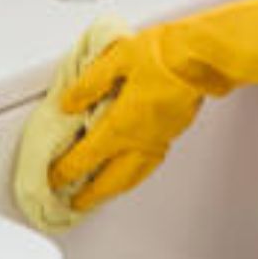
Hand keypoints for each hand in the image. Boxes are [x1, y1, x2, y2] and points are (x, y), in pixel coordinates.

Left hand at [48, 0, 257, 213]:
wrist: (203, 57)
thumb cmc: (163, 54)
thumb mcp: (116, 60)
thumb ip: (89, 85)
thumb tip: (68, 103)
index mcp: (121, 125)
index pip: (86, 157)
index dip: (66, 171)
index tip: (54, 179)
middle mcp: (139, 140)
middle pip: (110, 179)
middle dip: (91, 194)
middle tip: (76, 204)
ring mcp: (158, 140)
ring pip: (132, 177)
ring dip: (114, 190)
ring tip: (102, 195)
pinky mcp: (172, 134)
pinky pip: (148, 166)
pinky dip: (134, 176)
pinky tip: (132, 172)